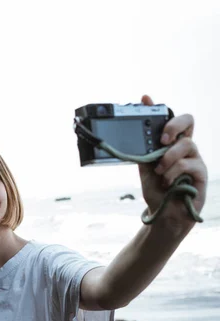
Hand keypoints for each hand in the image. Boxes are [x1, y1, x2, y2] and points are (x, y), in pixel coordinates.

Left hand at [138, 95, 207, 228]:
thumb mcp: (144, 169)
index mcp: (171, 144)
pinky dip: (174, 171)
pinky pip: (189, 163)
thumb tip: (127, 137)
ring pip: (186, 144)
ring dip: (168, 158)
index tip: (145, 100)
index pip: (170, 120)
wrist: (164, 214)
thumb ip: (141, 152)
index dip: (160, 108)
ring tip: (159, 171)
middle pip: (188, 121)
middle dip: (173, 125)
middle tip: (162, 138)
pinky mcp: (201, 173)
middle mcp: (185, 147)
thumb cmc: (157, 190)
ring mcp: (194, 159)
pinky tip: (166, 181)